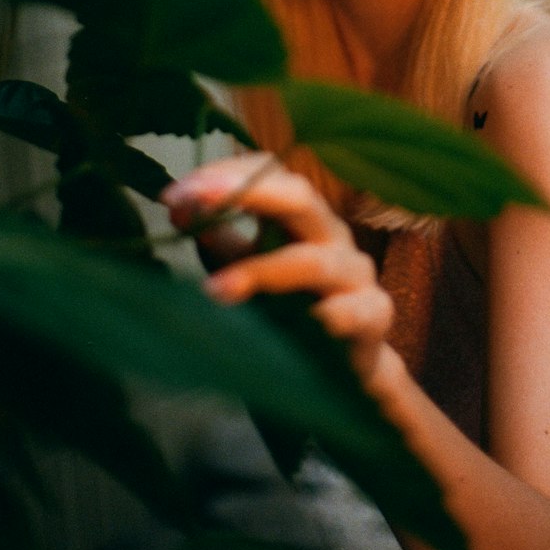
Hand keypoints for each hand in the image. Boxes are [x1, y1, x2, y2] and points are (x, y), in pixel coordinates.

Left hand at [162, 154, 395, 389]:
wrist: (343, 375)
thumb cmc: (291, 313)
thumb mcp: (247, 270)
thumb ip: (218, 239)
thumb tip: (178, 207)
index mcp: (302, 217)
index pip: (270, 173)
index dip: (225, 174)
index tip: (175, 193)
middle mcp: (331, 235)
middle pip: (299, 198)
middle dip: (246, 193)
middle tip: (195, 199)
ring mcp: (356, 273)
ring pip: (315, 262)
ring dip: (263, 272)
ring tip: (217, 290)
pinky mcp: (374, 315)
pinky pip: (355, 311)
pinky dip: (331, 316)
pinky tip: (310, 323)